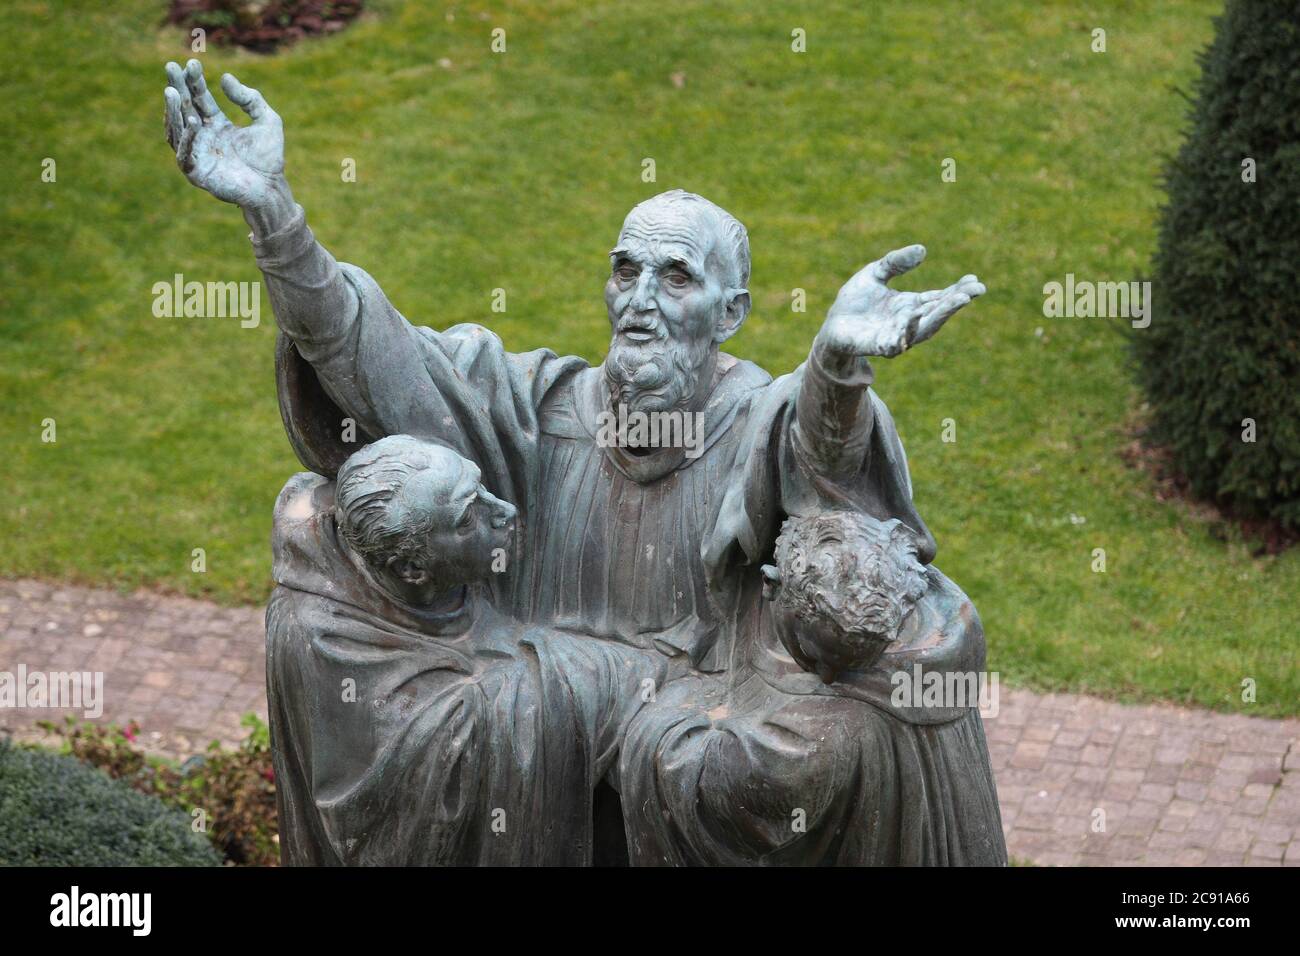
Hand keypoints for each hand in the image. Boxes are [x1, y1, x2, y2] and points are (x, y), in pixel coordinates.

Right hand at [163, 59, 286, 210]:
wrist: (271, 188)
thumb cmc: (269, 158)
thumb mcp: (266, 120)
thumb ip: (249, 98)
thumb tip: (225, 77)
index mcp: (217, 125)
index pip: (199, 99)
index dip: (194, 81)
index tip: (191, 63)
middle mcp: (203, 137)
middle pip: (184, 109)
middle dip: (177, 88)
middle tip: (171, 67)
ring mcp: (198, 154)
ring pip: (177, 129)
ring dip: (174, 110)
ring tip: (172, 91)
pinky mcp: (196, 172)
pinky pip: (184, 154)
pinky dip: (186, 138)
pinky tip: (192, 121)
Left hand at [817, 245, 984, 358]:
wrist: (833, 326)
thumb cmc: (855, 301)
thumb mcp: (876, 273)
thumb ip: (896, 262)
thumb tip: (923, 250)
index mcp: (911, 305)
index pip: (940, 298)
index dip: (958, 290)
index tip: (974, 280)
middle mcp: (909, 322)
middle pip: (938, 313)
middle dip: (956, 302)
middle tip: (974, 290)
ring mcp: (896, 335)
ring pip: (924, 328)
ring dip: (941, 315)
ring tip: (958, 300)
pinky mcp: (879, 345)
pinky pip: (897, 342)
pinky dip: (907, 332)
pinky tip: (915, 318)